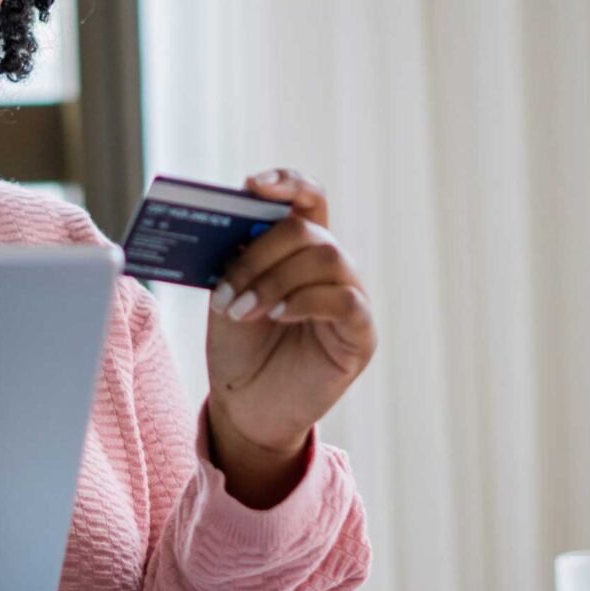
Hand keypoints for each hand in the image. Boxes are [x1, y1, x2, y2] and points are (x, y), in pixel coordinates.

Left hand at [204, 169, 376, 505]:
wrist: (247, 408)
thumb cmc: (240, 348)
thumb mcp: (228, 293)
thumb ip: (236, 258)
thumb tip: (232, 224)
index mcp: (299, 248)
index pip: (308, 197)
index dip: (287, 182)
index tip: (251, 185)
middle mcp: (331, 265)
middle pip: (308, 229)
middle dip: (261, 252)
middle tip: (227, 286)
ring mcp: (351, 296)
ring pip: (326, 258)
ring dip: (275, 280)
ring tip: (241, 310)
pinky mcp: (361, 333)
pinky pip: (345, 300)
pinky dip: (306, 301)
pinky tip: (278, 315)